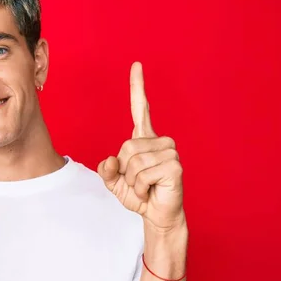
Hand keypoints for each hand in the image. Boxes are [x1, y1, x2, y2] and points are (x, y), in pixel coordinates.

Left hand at [98, 62, 184, 231]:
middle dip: (124, 171)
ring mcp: (169, 152)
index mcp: (144, 139)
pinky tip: (150, 191)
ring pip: (134, 162)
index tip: (136, 65)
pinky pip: (143, 174)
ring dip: (133, 181)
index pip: (140, 109)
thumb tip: (109, 161)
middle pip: (126, 148)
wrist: (157, 214)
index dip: (137, 88)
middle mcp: (159, 141)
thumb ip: (107, 171)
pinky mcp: (174, 166)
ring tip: (145, 187)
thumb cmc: (138, 195)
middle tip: (137, 182)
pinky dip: (140, 188)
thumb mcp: (114, 182)